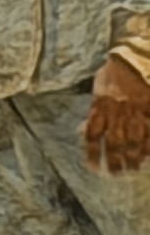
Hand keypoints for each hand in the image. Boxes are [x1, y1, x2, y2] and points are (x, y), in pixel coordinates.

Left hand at [89, 56, 149, 173]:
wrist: (133, 58)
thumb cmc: (114, 70)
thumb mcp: (99, 87)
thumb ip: (97, 106)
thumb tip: (90, 123)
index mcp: (100, 107)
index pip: (93, 135)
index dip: (92, 153)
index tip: (92, 167)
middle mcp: (117, 113)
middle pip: (114, 143)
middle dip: (114, 161)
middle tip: (115, 175)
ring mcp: (136, 114)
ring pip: (134, 141)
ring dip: (132, 158)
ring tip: (132, 170)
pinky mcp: (149, 112)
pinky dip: (148, 147)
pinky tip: (147, 157)